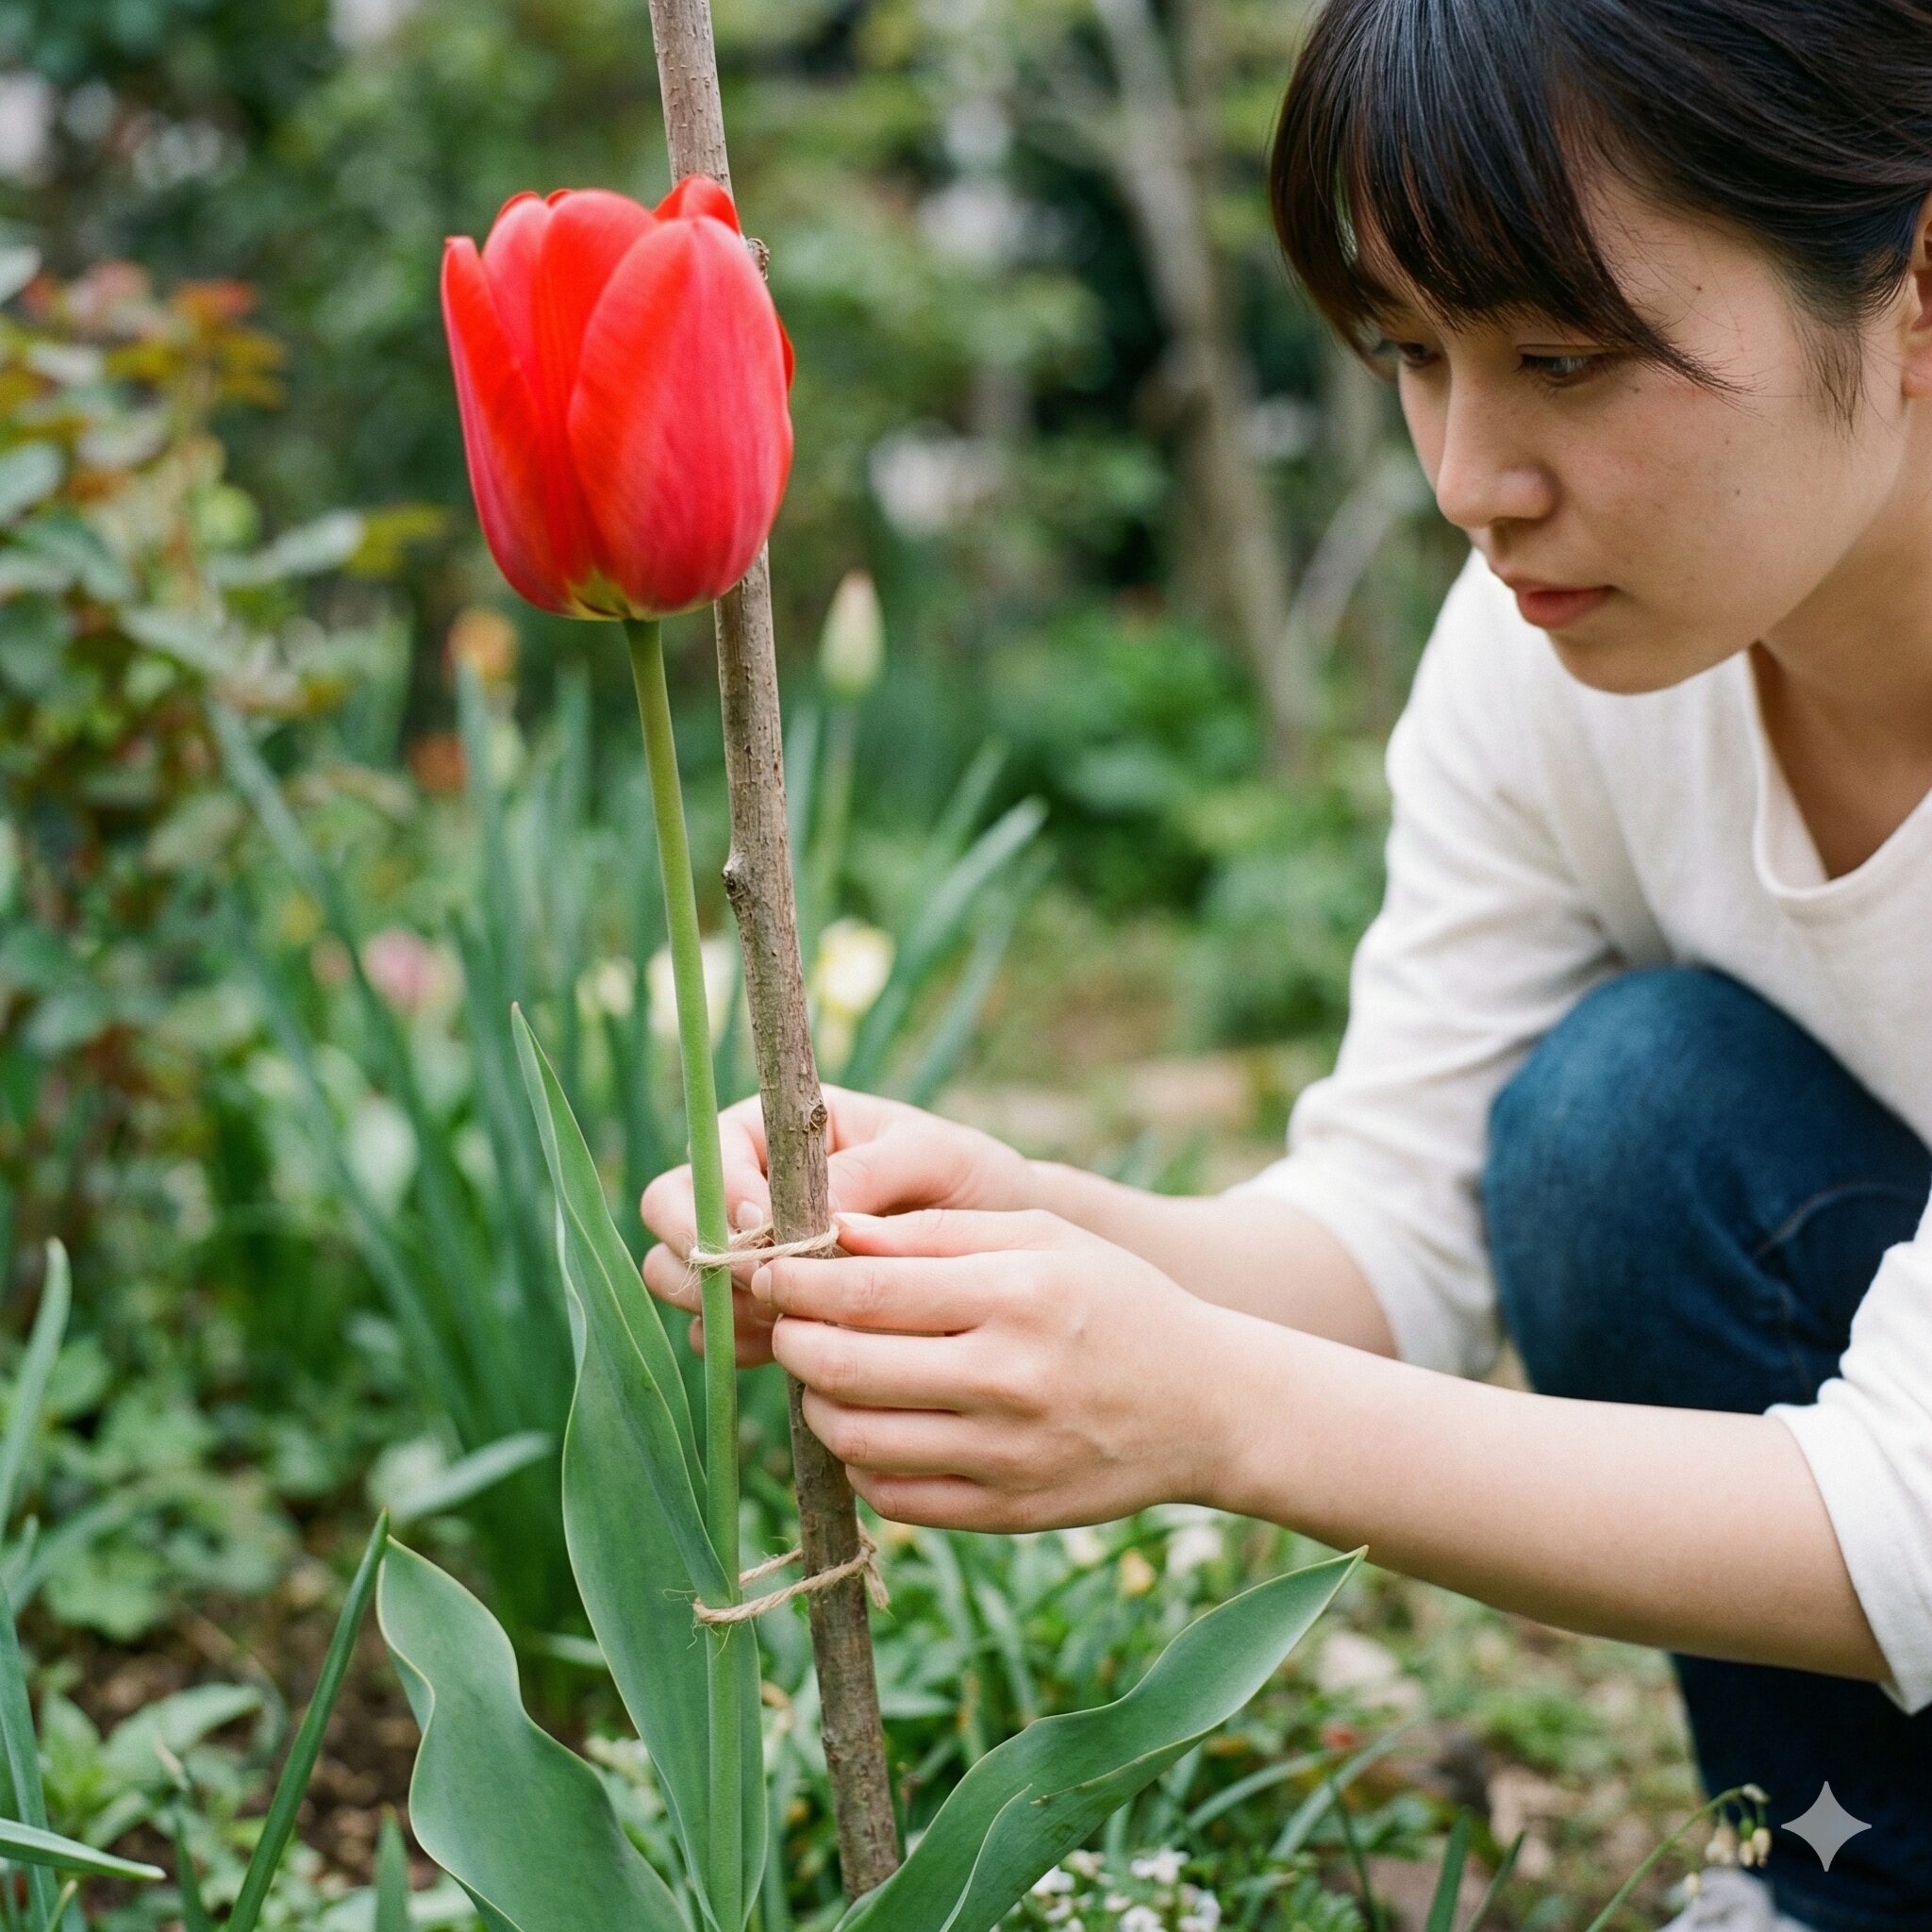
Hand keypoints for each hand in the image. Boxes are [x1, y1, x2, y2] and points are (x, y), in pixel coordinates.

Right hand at [639, 1087, 1035, 1367]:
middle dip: (707, 1256)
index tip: (772, 1235)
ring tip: (784, 1320)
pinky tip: (787, 1348)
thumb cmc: (968, 1180)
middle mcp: (743, 1183)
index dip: (725, 1203)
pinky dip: (734, 1343)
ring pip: (675, 1274)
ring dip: (715, 1304)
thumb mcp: (936, 1156)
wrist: (999, 1245)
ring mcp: (743, 1249)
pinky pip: (709, 1329)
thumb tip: (809, 1208)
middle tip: (769, 1287)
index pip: (706, 1158)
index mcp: (772, 1129)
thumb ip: (870, 1170)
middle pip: (666, 1212)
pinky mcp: (756, 1307)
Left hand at [748, 1206, 1240, 1532]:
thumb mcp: (1040, 1237)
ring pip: (856, 1439)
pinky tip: (875, 1425)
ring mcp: (1006, 1456)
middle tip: (788, 1322)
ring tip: (827, 1374)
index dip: (797, 1284)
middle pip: (845, 1369)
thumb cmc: (1113, 1300)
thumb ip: (935, 1233)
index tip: (770, 1273)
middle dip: (794, 1341)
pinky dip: (861, 1462)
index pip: (865, 1293)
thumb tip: (831, 1231)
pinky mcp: (1007, 1514)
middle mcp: (1009, 1379)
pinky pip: (893, 1498)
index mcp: (1015, 1295)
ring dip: (817, 1406)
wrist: (1207, 1405)